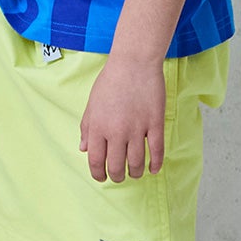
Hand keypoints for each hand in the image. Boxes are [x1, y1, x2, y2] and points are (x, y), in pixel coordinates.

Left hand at [79, 55, 165, 182]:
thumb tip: (84, 149)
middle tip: (119, 177)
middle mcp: (116, 132)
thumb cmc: (110, 81)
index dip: (98, 174)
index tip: (101, 178)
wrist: (133, 62)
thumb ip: (87, 128)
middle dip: (117, 176)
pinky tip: (153, 169)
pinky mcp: (155, 123)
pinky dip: (155, 163)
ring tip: (135, 173)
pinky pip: (157, 150)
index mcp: (98, 128)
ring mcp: (137, 128)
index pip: (96, 160)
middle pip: (116, 166)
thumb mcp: (92, 104)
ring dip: (135, 173)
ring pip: (137, 162)